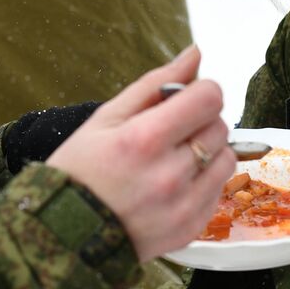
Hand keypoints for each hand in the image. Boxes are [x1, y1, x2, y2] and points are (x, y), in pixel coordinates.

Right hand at [47, 45, 232, 261]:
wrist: (63, 235)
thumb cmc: (80, 170)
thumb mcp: (105, 118)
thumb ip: (154, 84)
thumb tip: (195, 54)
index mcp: (143, 140)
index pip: (209, 98)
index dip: (199, 91)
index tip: (182, 99)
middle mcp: (169, 175)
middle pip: (219, 126)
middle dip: (199, 121)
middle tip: (169, 132)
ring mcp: (183, 207)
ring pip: (226, 158)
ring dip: (207, 151)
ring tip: (173, 159)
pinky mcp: (191, 229)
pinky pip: (218, 190)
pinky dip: (202, 181)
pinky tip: (172, 185)